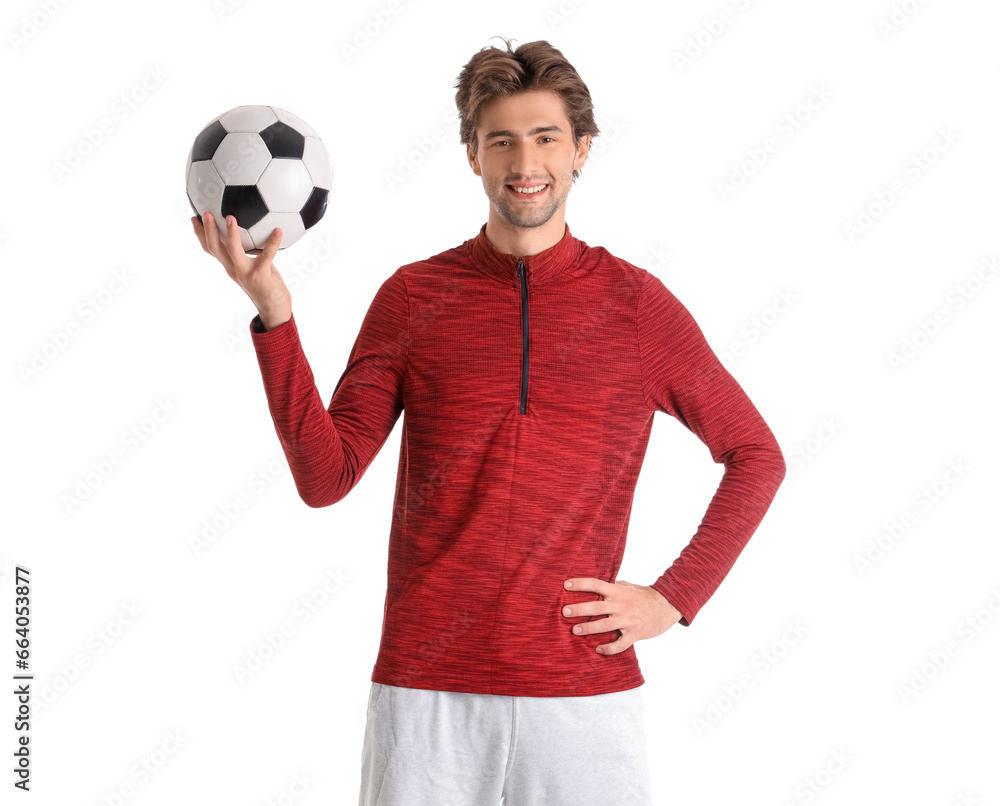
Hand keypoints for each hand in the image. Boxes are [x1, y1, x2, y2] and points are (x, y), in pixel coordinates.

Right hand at [191, 211, 291, 329]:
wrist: (274, 310)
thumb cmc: (266, 286)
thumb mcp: (252, 267)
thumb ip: (249, 253)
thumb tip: (254, 233)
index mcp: (230, 266)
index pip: (211, 249)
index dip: (201, 234)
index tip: (194, 218)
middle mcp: (234, 270)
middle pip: (215, 248)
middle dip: (208, 230)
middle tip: (205, 213)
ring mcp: (246, 273)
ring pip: (233, 251)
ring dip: (230, 234)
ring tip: (230, 218)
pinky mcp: (261, 276)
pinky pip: (267, 256)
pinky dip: (272, 242)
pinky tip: (278, 231)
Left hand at [562, 577, 682, 655]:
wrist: (668, 606)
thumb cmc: (645, 595)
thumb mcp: (629, 586)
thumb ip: (614, 586)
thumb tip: (600, 583)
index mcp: (618, 591)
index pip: (596, 584)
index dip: (580, 584)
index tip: (566, 584)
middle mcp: (621, 605)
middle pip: (596, 607)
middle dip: (579, 609)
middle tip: (565, 612)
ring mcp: (628, 620)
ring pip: (604, 626)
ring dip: (589, 629)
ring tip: (575, 631)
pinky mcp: (635, 634)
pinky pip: (620, 644)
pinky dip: (609, 649)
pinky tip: (598, 649)